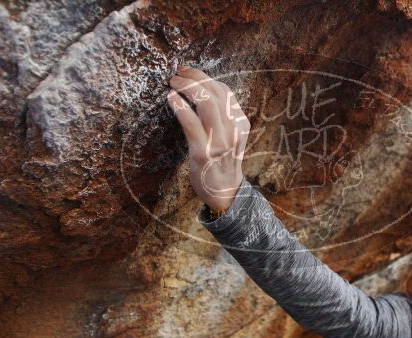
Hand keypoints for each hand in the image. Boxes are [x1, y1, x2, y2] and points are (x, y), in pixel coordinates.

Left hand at [167, 66, 250, 210]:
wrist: (225, 193)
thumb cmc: (222, 162)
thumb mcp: (230, 136)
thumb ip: (222, 117)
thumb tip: (202, 92)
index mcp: (240, 123)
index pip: (224, 90)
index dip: (205, 76)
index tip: (188, 72)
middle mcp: (233, 129)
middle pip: (215, 91)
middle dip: (194, 76)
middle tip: (177, 73)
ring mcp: (219, 141)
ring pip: (205, 102)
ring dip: (186, 87)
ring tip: (173, 83)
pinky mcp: (203, 152)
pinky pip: (190, 122)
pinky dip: (179, 107)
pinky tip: (170, 99)